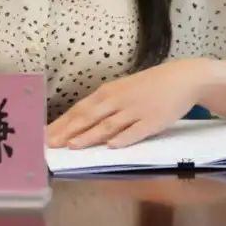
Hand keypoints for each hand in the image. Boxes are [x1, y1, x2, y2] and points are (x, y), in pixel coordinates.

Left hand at [45, 58, 211, 148]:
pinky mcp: (152, 121)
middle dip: (67, 132)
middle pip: (88, 117)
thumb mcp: (122, 90)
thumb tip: (78, 121)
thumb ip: (103, 105)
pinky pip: (135, 131)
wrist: (181, 78)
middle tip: (50, 144)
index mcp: (108, 92)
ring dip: (89, 136)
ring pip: (107, 126)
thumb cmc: (148, 86)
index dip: (61, 123)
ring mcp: (135, 111)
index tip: (44, 134)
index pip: (79, 109)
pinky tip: (111, 146)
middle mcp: (117, 100)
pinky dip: (122, 138)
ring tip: (72, 146)